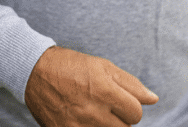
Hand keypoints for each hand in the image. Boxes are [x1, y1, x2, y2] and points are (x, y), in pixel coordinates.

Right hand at [25, 47, 157, 126]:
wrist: (34, 72)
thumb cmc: (70, 66)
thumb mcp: (102, 66)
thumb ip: (130, 83)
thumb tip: (153, 99)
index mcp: (104, 90)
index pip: (136, 113)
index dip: (130, 106)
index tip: (119, 100)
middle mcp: (92, 111)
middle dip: (119, 118)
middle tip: (105, 106)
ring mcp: (77, 126)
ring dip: (106, 126)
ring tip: (94, 113)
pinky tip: (84, 119)